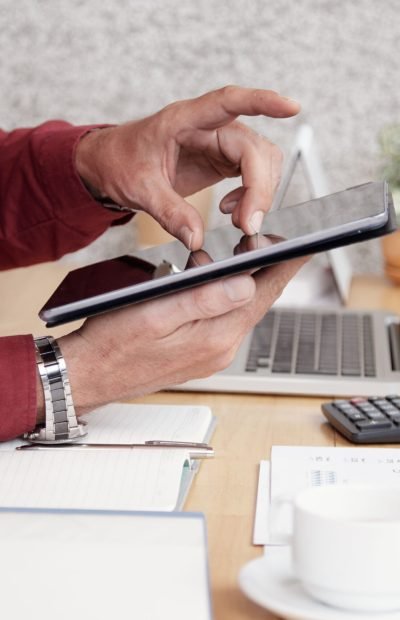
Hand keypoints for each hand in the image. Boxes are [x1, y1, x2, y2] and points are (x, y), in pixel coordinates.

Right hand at [57, 256, 306, 414]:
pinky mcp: (200, 355)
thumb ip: (204, 300)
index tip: (304, 244)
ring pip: (240, 311)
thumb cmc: (113, 344)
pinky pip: (223, 322)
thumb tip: (247, 284)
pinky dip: (226, 299)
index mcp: (215, 338)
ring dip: (244, 284)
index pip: (264, 295)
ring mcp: (211, 355)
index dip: (285, 266)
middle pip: (257, 303)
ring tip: (244, 256)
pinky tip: (215, 285)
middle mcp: (220, 350)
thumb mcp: (157, 314)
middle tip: (270, 241)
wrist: (89, 375)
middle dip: (266, 270)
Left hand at [75, 85, 299, 249]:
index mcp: (183, 120)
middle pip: (253, 148)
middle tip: (248, 224)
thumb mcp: (138, 189)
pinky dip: (251, 196)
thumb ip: (168, 212)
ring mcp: (218, 143)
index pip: (228, 102)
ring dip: (260, 193)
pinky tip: (232, 211)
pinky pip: (252, 174)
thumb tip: (195, 238)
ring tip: (238, 219)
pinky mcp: (222, 160)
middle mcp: (207, 127)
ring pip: (261, 161)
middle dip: (259, 187)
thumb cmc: (120, 162)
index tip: (291, 108)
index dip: (262, 101)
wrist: (110, 165)